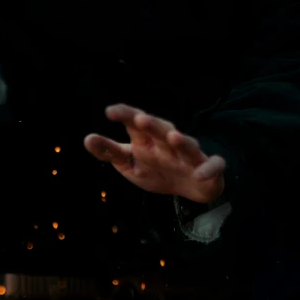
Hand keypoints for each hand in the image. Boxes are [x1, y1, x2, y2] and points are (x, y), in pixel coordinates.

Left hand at [84, 104, 224, 203]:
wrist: (191, 187)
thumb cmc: (157, 169)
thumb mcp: (130, 163)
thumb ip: (110, 152)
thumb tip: (88, 139)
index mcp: (147, 141)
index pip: (135, 124)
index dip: (125, 116)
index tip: (110, 111)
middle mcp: (168, 144)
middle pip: (161, 130)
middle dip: (152, 124)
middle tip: (140, 119)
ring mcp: (189, 156)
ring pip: (187, 146)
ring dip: (181, 141)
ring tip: (173, 136)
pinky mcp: (208, 169)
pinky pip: (212, 166)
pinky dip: (208, 169)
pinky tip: (199, 174)